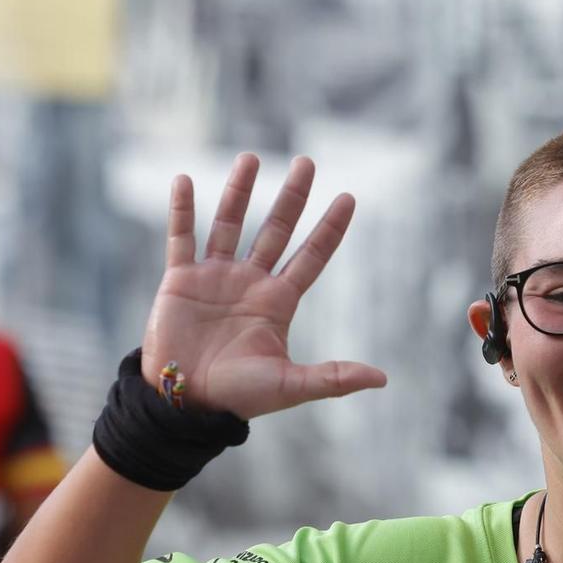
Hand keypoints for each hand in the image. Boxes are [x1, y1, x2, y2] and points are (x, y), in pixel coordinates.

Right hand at [140, 153, 387, 418]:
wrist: (184, 404)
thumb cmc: (237, 397)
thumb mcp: (290, 386)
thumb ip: (333, 378)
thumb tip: (382, 379)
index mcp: (277, 302)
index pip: (311, 256)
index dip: (329, 228)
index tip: (349, 197)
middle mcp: (249, 282)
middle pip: (276, 229)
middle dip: (292, 196)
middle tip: (307, 162)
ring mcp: (214, 277)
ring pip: (229, 223)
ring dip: (240, 191)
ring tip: (251, 157)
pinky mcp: (179, 280)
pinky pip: (181, 237)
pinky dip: (182, 209)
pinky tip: (183, 180)